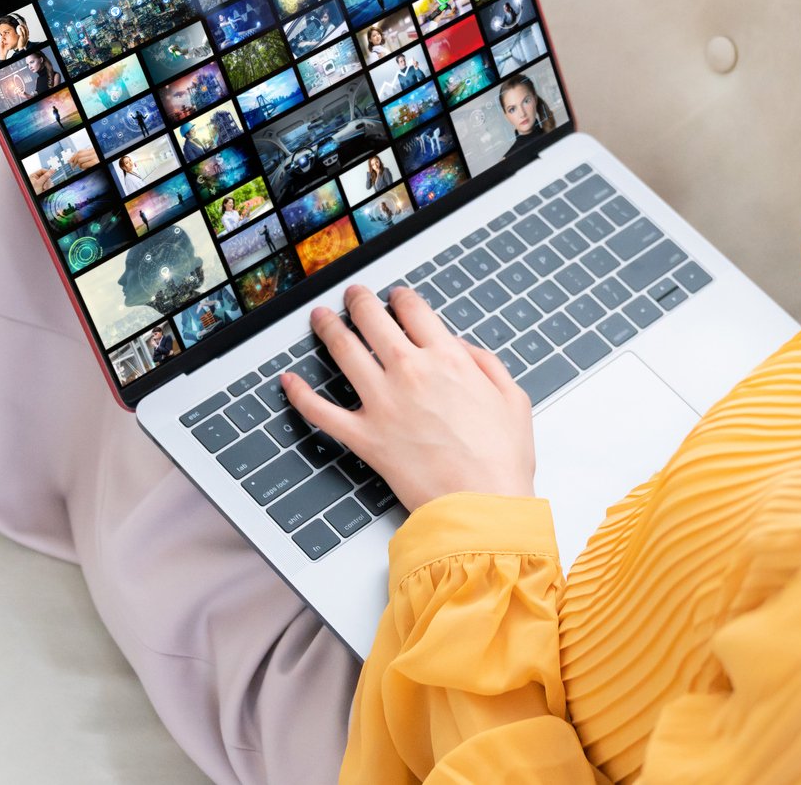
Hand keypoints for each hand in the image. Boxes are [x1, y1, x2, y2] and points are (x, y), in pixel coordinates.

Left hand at [280, 284, 535, 509]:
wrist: (483, 505)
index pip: (413, 311)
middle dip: (359, 301)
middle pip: (372, 320)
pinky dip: (299, 394)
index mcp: (447, 359)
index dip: (400, 297)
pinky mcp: (364, 437)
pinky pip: (320, 411)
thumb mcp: (512, 399)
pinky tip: (289, 381)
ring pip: (343, 352)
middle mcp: (410, 372)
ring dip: (327, 328)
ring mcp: (382, 403)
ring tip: (320, 318)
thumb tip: (460, 347)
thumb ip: (485, 363)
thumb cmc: (500, 460)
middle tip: (353, 296)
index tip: (395, 297)